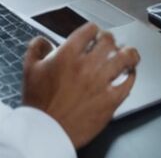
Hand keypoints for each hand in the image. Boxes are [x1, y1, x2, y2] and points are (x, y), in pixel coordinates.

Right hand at [22, 23, 139, 147]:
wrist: (47, 131)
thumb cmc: (39, 103)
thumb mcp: (30, 69)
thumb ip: (36, 48)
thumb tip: (43, 40)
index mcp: (68, 54)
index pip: (90, 30)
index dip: (93, 30)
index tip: (94, 34)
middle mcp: (86, 65)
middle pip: (109, 41)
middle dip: (109, 40)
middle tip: (110, 44)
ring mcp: (100, 83)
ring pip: (125, 58)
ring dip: (128, 54)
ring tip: (129, 54)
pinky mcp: (110, 100)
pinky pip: (128, 82)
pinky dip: (131, 76)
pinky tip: (129, 75)